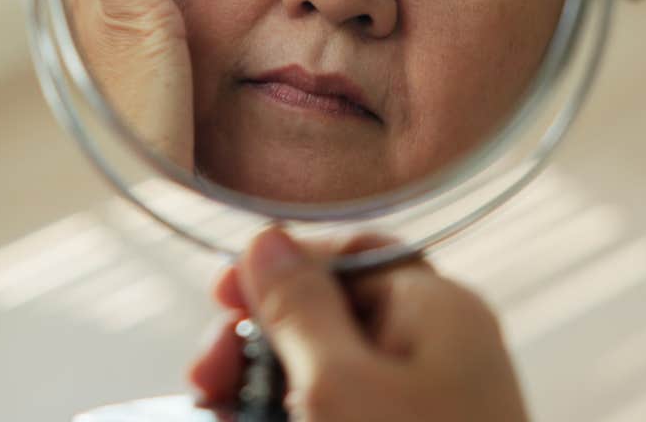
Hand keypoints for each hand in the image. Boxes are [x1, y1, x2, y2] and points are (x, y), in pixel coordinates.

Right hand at [188, 228, 529, 421]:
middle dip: (258, 345)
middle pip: (329, 318)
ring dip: (263, 394)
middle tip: (206, 382)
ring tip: (222, 419)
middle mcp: (439, 353)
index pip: (350, 254)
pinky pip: (339, 418)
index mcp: (437, 311)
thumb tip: (268, 242)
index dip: (281, 268)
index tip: (221, 300)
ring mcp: (425, 408)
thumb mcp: (337, 384)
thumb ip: (298, 308)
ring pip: (324, 377)